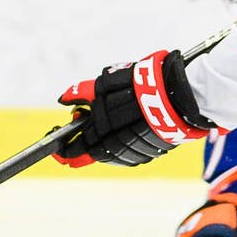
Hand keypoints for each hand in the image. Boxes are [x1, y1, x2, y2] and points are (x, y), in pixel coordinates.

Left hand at [54, 48, 208, 166]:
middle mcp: (117, 148)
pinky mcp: (150, 152)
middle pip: (93, 153)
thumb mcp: (108, 83)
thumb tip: (64, 98)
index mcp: (102, 134)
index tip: (58, 144)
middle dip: (85, 140)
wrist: (179, 96)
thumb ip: (83, 92)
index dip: (64, 148)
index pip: (76, 151)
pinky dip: (122, 142)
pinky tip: (125, 128)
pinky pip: (129, 152)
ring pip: (111, 153)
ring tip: (108, 119)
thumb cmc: (142, 87)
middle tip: (84, 122)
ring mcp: (135, 152)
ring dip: (104, 140)